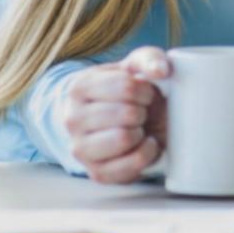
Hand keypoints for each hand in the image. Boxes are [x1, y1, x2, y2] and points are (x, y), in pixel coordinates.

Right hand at [62, 46, 169, 182]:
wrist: (115, 118)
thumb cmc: (127, 89)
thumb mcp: (135, 66)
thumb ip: (150, 59)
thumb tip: (161, 71)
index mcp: (79, 88)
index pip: (126, 87)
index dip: (146, 90)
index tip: (145, 92)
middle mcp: (72, 120)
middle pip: (127, 114)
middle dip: (144, 111)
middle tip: (143, 111)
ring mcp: (81, 149)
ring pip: (124, 139)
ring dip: (142, 132)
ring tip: (140, 127)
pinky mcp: (97, 173)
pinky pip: (131, 165)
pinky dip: (147, 154)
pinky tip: (144, 144)